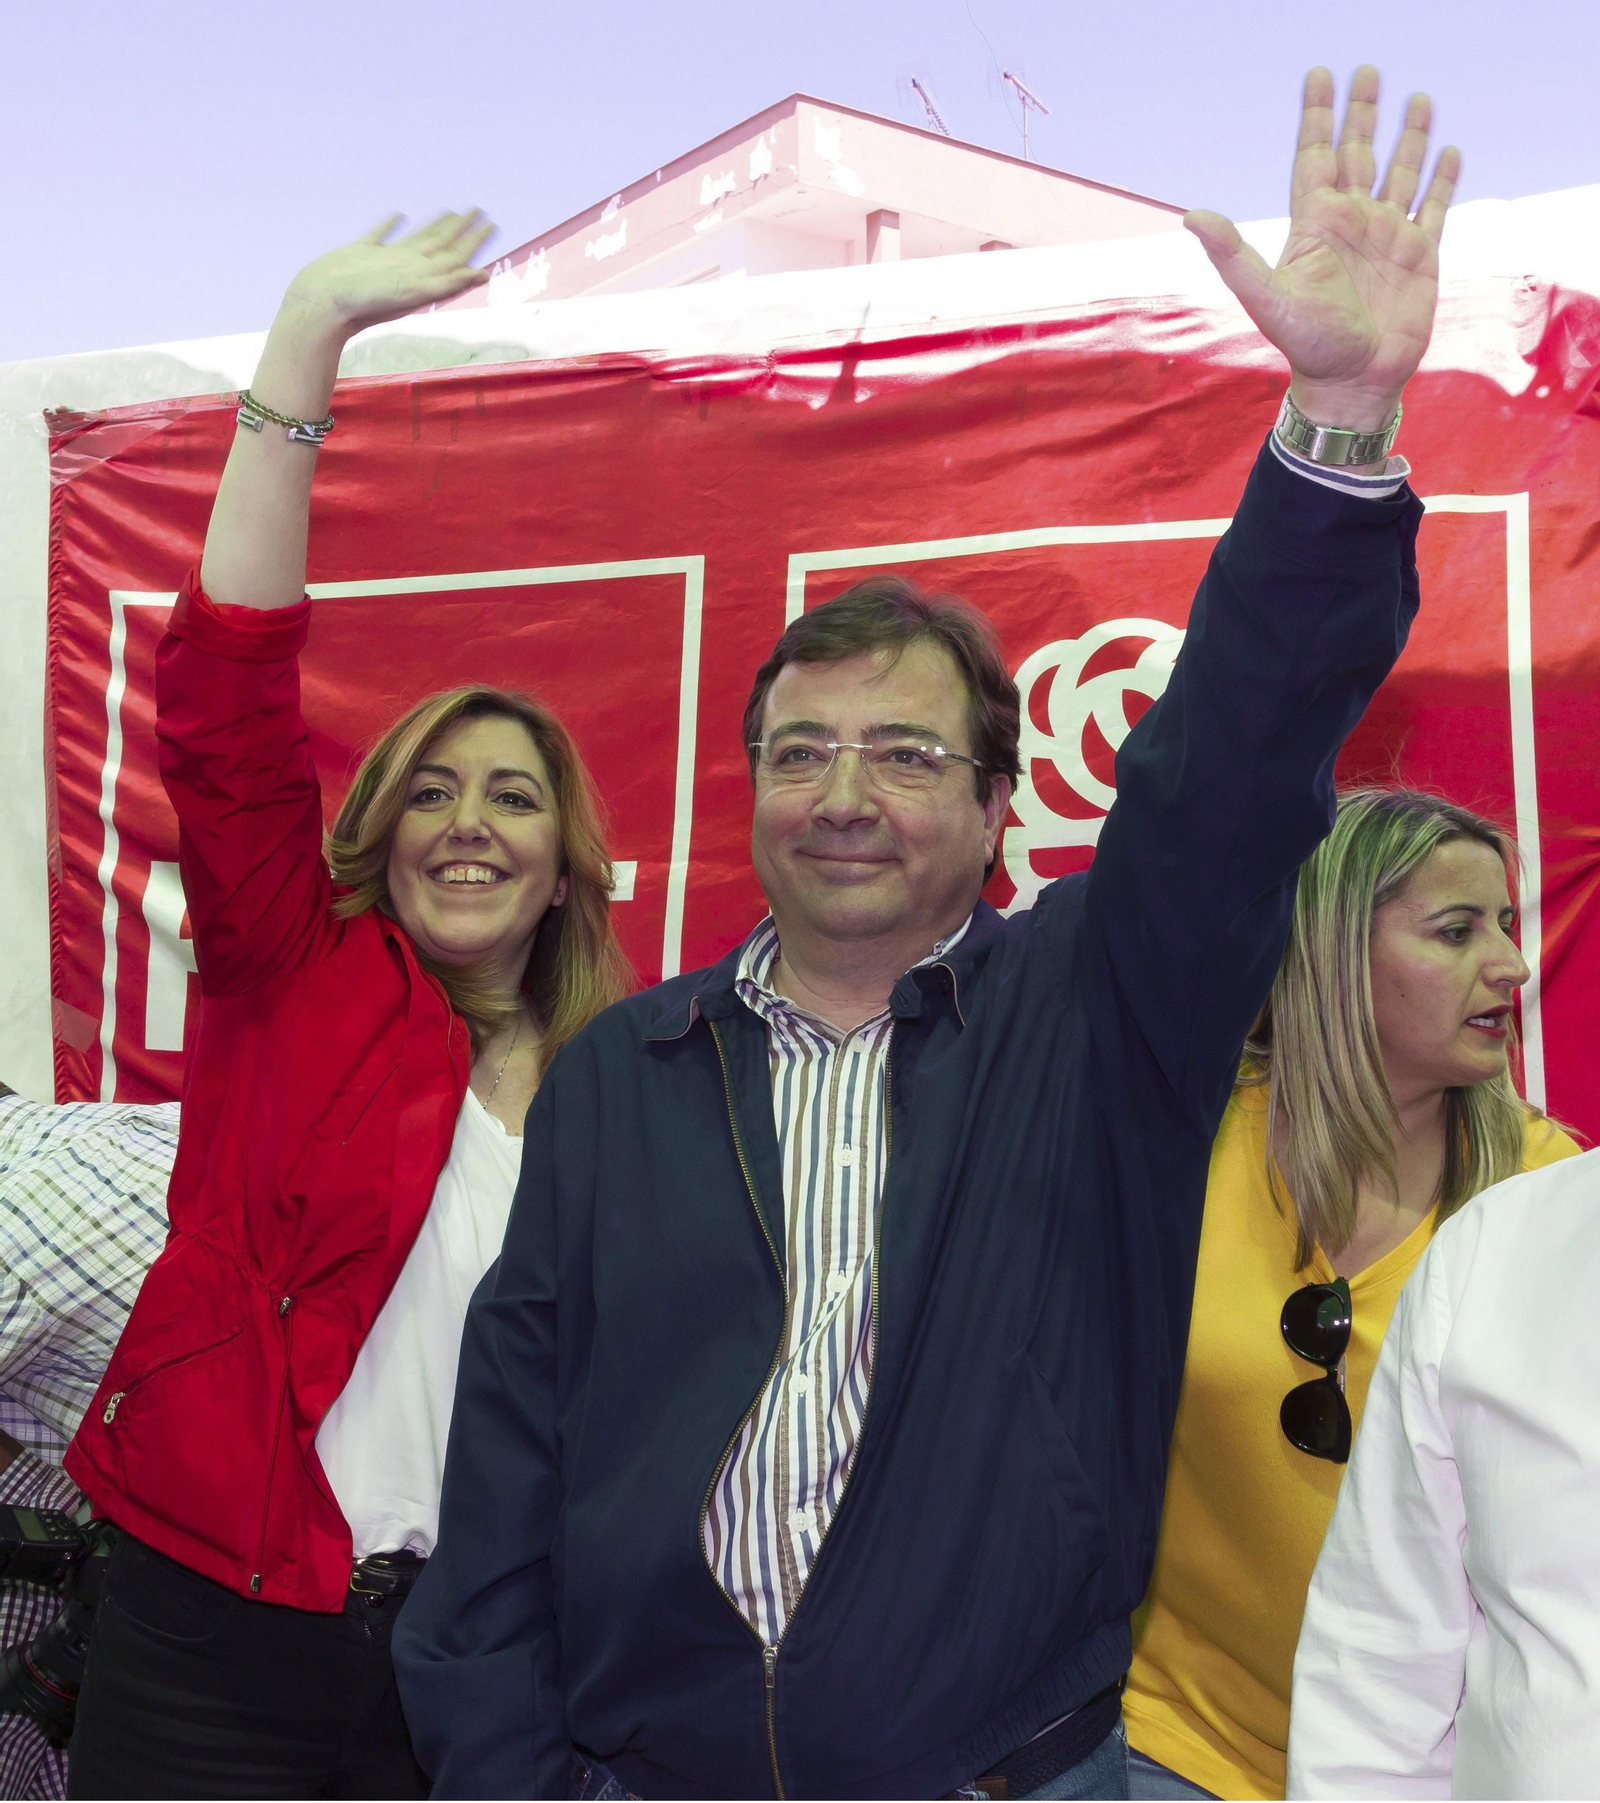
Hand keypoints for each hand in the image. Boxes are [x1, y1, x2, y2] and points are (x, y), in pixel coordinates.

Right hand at [279, 211, 494, 340]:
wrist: (323, 306)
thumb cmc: (365, 303)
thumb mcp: (413, 292)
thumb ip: (447, 283)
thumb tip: (481, 274)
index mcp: (422, 278)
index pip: (457, 256)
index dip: (476, 241)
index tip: (492, 224)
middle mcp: (408, 269)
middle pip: (443, 246)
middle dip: (463, 231)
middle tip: (479, 211)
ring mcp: (384, 261)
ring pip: (417, 239)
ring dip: (436, 227)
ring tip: (451, 214)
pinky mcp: (360, 253)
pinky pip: (382, 234)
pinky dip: (392, 224)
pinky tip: (398, 216)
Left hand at [1185, 67, 1459, 430]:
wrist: (1353, 382)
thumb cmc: (1308, 345)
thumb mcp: (1267, 298)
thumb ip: (1234, 255)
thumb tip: (1192, 217)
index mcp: (1315, 225)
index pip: (1315, 156)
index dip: (1316, 117)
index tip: (1319, 76)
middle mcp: (1351, 223)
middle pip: (1357, 153)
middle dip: (1361, 113)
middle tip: (1365, 71)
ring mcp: (1387, 236)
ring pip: (1399, 172)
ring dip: (1407, 137)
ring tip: (1416, 98)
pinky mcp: (1421, 254)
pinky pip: (1434, 206)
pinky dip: (1442, 179)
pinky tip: (1447, 151)